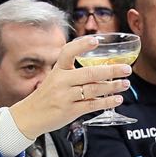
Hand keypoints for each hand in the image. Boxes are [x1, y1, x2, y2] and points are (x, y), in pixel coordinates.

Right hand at [7, 35, 128, 138]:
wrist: (29, 116)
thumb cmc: (45, 97)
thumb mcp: (54, 79)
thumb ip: (73, 74)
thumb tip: (100, 71)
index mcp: (57, 70)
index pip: (68, 52)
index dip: (82, 45)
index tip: (96, 40)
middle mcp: (61, 82)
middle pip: (89, 73)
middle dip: (111, 71)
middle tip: (126, 68)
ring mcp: (65, 97)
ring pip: (94, 90)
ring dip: (112, 86)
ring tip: (125, 84)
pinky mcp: (70, 111)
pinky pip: (92, 105)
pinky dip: (107, 102)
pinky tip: (116, 99)